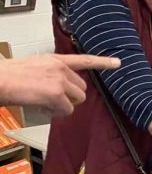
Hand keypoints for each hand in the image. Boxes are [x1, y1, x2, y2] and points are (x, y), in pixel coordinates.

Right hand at [0, 53, 120, 117]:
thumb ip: (50, 75)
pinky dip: (56, 113)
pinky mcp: (56, 93)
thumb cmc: (8, 77)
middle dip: (70, 97)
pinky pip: (67, 110)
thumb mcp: (33, 68)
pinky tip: (42, 108)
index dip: (102, 62)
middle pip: (82, 88)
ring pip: (77, 100)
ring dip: (64, 106)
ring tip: (45, 104)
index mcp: (54, 60)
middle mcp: (60, 68)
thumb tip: (56, 91)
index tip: (118, 62)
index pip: (83, 60)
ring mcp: (59, 80)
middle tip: (51, 100)